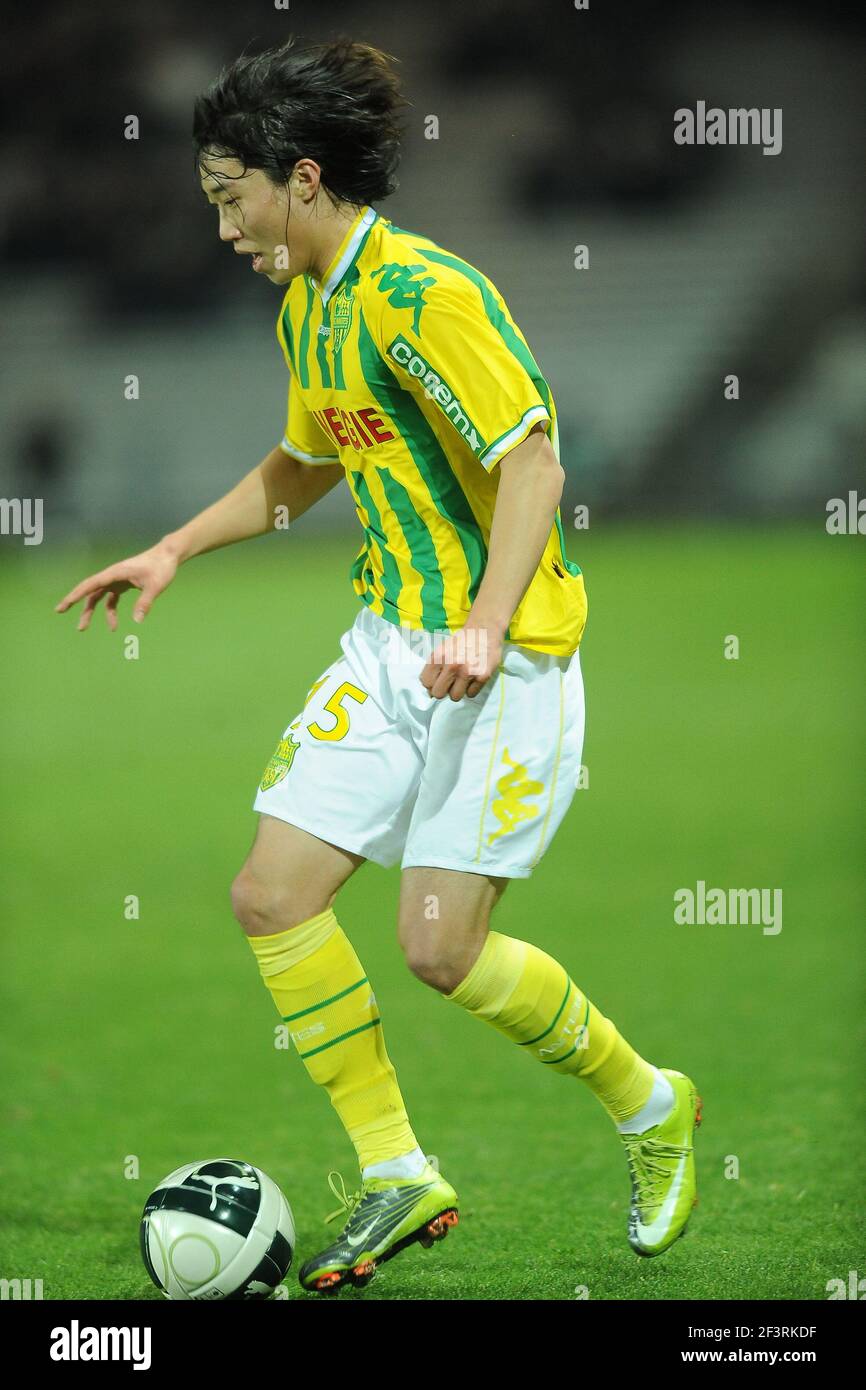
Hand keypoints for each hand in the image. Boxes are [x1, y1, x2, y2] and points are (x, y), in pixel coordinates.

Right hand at [55, 540, 179, 630]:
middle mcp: (112, 575)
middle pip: (89, 590)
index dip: (76, 594)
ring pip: (98, 596)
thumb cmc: (162, 568)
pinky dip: (110, 611)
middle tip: (59, 611)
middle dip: (74, 601)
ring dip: (90, 611)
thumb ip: (145, 603)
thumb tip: (137, 621)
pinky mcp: (123, 584)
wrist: (169, 556)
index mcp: (115, 573)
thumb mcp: (155, 586)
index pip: (91, 584)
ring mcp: (117, 579)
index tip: (64, 604)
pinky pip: (111, 599)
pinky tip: (114, 625)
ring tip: (83, 628)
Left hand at [419, 618, 503, 700]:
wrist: (485, 628)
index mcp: (439, 657)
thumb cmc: (462, 640)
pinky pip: (471, 694)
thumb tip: (430, 690)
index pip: (426, 682)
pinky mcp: (482, 676)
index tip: (438, 680)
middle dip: (443, 690)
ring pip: (455, 697)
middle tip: (450, 683)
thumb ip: (435, 667)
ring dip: (458, 691)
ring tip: (463, 680)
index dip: (431, 683)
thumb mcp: (443, 649)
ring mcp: (468, 672)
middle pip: (438, 693)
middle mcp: (452, 665)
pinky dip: (472, 689)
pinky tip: (474, 677)